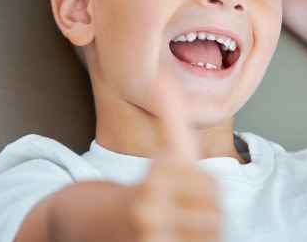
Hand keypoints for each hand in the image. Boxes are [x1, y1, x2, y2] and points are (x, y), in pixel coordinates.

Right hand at [127, 75, 221, 241]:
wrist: (91, 224)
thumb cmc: (142, 186)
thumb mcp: (161, 151)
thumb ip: (171, 117)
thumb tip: (165, 80)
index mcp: (153, 184)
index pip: (212, 186)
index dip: (204, 185)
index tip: (184, 184)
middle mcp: (149, 215)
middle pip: (215, 216)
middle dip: (208, 211)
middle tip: (186, 208)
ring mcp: (150, 241)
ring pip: (210, 236)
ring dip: (204, 233)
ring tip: (184, 224)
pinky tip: (181, 237)